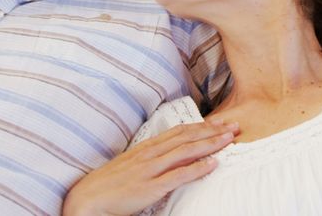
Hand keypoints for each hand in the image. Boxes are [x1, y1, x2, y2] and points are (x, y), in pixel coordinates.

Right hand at [63, 120, 238, 215]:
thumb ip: (149, 159)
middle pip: (187, 137)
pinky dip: (198, 168)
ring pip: (186, 151)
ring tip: (230, 139)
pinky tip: (213, 164)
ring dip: (211, 144)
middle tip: (235, 125)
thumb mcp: (130, 165)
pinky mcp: (149, 187)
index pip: (179, 131)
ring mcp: (150, 169)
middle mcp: (150, 154)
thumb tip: (168, 157)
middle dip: (213, 130)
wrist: (85, 200)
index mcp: (146, 147)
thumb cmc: (107, 185)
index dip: (202, 126)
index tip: (221, 121)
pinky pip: (178, 176)